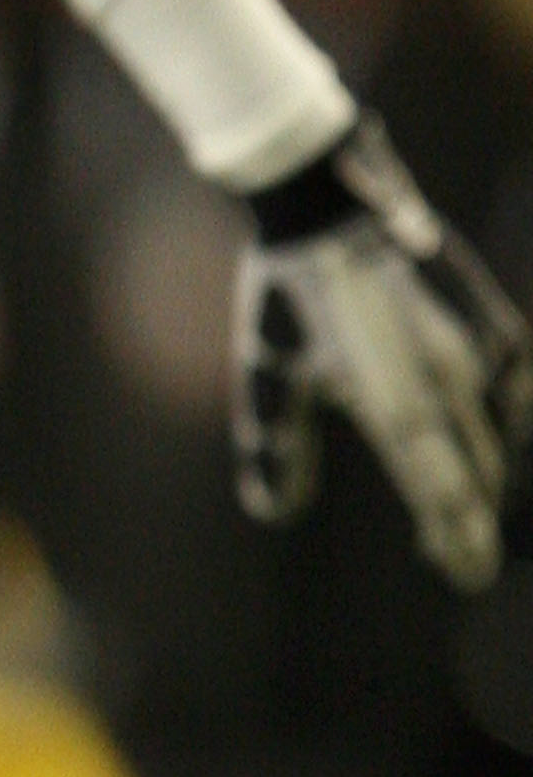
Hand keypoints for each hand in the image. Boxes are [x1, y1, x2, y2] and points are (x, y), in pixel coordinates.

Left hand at [235, 114, 531, 590]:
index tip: (466, 574)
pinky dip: (509, 416)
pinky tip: (496, 431)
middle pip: (479, 471)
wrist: (325, 202)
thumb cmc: (286, 291)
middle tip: (458, 554)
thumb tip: (270, 510)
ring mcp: (478, 347)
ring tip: (469, 504)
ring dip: (491, 471)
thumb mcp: (268, 370)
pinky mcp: (493, 318)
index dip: (459, 539)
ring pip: (503, 432)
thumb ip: (275, 444)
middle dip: (471, 518)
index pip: (441, 492)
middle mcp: (448, 380)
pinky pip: (516, 384)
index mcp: (394, 400)